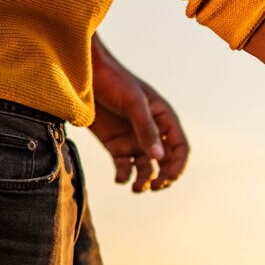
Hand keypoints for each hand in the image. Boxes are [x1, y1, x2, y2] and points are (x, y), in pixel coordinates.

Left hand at [89, 37, 188, 191]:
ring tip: (137, 188)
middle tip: (154, 187)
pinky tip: (120, 179)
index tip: (169, 178)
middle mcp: (152, 133)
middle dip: (163, 177)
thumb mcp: (133, 104)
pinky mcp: (115, 145)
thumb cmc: (114, 81)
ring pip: (145, 168)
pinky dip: (123, 176)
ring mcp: (133, 140)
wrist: (85, 76)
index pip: (179, 148)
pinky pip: (124, 167)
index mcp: (164, 119)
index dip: (177, 165)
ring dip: (144, 180)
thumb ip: (146, 130)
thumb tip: (159, 158)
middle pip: (165, 162)